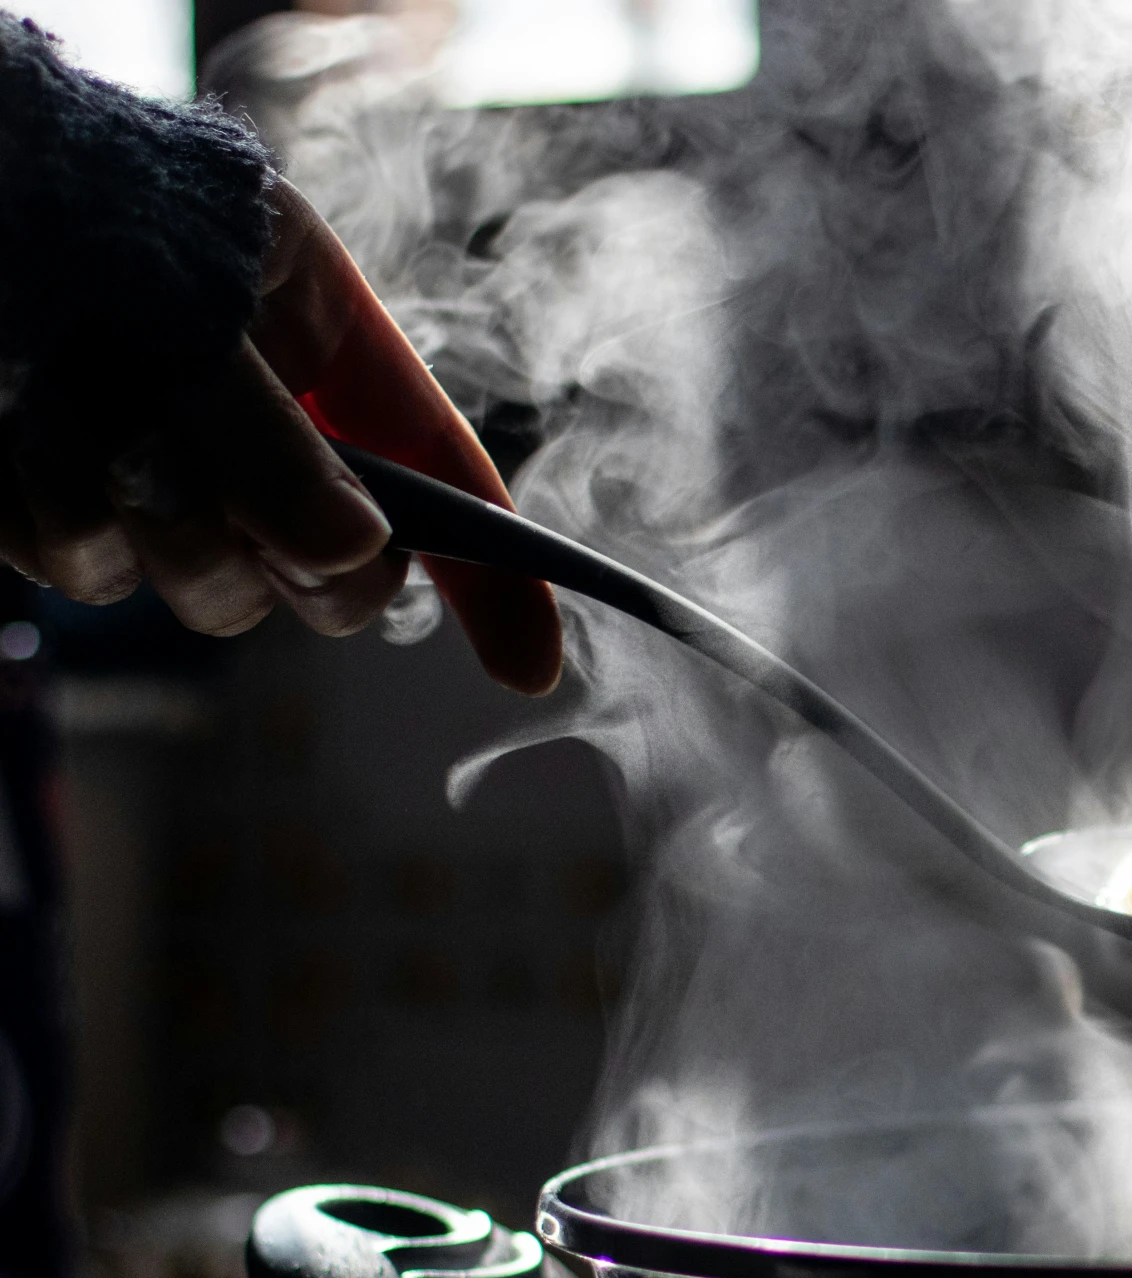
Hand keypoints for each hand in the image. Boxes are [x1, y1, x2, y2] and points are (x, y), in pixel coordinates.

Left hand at [0, 180, 562, 694]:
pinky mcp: (59, 505)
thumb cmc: (64, 206)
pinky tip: (17, 435)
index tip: (531, 669)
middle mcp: (254, 413)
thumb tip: (345, 555)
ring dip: (156, 524)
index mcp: (319, 335)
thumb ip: (271, 439)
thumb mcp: (189, 304)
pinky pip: (87, 569)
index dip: (495, 574)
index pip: (442, 472)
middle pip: (329, 562)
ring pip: (208, 584)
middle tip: (241, 508)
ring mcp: (159, 466)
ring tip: (78, 414)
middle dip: (289, 553)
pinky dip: (51, 514)